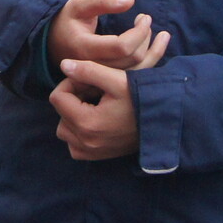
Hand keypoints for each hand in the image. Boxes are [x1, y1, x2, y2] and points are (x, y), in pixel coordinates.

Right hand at [48, 0, 171, 71]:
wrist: (53, 44)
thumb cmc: (68, 20)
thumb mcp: (79, 4)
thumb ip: (102, 1)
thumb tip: (130, 0)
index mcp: (84, 48)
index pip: (121, 47)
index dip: (139, 32)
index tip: (144, 17)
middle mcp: (93, 67)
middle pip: (132, 59)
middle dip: (145, 38)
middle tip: (145, 20)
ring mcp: (101, 77)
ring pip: (136, 71)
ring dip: (151, 50)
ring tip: (156, 32)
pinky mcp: (108, 80)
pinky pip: (133, 75)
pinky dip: (148, 61)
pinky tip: (155, 47)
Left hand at [48, 45, 167, 161]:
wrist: (165, 122)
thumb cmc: (143, 98)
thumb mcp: (117, 80)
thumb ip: (88, 70)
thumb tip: (64, 65)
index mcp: (87, 123)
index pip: (57, 97)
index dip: (71, 83)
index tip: (89, 80)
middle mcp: (85, 142)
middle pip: (60, 113)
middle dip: (73, 98)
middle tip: (95, 90)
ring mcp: (90, 152)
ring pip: (65, 129)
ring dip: (74, 114)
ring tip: (96, 104)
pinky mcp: (97, 157)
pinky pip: (75, 144)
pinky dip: (79, 132)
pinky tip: (97, 119)